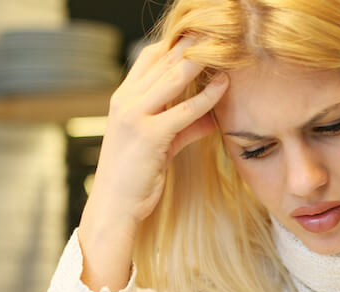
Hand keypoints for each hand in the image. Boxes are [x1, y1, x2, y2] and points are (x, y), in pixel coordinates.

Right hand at [86, 36, 228, 226]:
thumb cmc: (133, 178)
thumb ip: (184, 128)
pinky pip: (185, 109)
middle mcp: (126, 101)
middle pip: (164, 60)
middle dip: (194, 46)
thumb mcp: (159, 146)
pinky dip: (207, 96)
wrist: (114, 206)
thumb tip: (212, 119)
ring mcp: (135, 116)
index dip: (177, 46)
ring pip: (174, 77)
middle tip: (221, 38)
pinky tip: (223, 86)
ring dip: (202, 61)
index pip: (150, 57)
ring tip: (225, 51)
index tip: (204, 42)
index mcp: (123, 99)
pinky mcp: (149, 134)